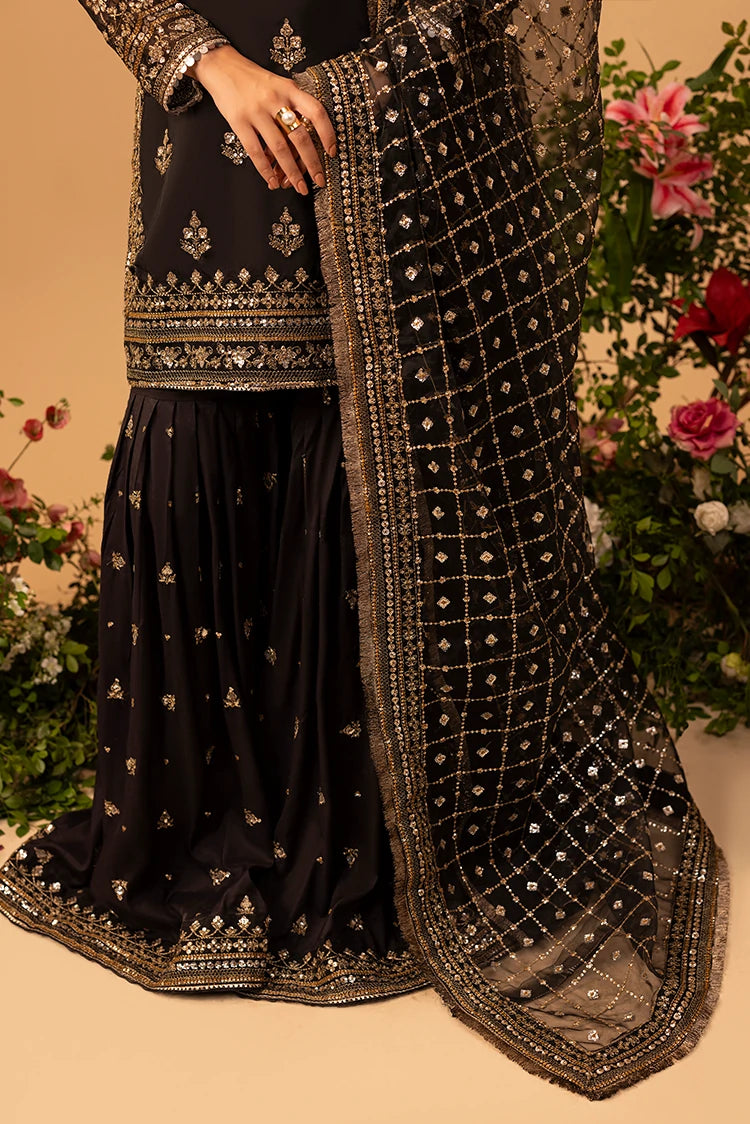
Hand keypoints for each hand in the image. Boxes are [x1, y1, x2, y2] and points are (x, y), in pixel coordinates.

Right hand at [189, 45, 336, 194]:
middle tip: (319, 181)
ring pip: (280, 148)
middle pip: (300, 136)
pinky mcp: (239, 121)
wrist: (221, 65)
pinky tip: (272, 182)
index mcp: (289, 89)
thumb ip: (292, 104)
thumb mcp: (279, 84)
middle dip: (312, 163)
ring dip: (291, 172)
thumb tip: (305, 141)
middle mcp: (275, 99)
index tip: (332, 153)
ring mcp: (257, 111)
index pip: (316, 112)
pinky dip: (265, 170)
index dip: (327, 134)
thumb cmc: (253, 79)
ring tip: (299, 188)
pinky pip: (255, 151)